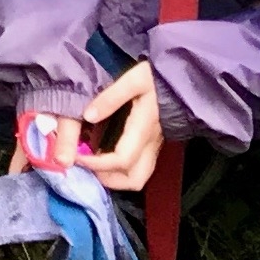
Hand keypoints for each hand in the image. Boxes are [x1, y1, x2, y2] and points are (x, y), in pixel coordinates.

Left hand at [80, 57, 165, 195]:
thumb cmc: (157, 79)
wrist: (182, 80)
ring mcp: (154, 148)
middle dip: (107, 179)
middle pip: (133, 180)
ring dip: (114, 177)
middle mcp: (150, 145)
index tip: (77, 156)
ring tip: (92, 161)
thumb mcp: (134, 79)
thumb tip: (88, 116)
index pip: (121, 161)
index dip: (97, 164)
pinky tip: (103, 153)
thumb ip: (111, 97)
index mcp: (143, 131)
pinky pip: (138, 168)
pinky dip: (119, 170)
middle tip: (84, 163)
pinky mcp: (154, 145)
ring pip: (138, 178)